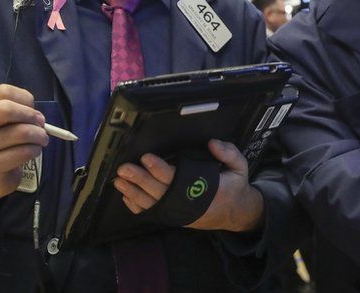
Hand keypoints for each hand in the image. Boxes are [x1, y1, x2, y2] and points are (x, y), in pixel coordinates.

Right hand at [0, 84, 47, 207]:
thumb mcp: (3, 121)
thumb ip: (17, 109)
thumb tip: (37, 115)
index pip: (2, 91)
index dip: (25, 100)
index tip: (33, 110)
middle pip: (6, 109)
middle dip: (30, 116)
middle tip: (41, 124)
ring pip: (18, 132)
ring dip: (38, 135)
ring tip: (41, 140)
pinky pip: (20, 152)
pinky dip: (34, 150)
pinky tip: (33, 151)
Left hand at [114, 139, 264, 232]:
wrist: (234, 214)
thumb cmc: (234, 187)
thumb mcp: (240, 168)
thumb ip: (229, 153)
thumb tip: (212, 143)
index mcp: (204, 190)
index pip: (177, 178)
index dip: (159, 168)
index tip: (147, 157)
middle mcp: (188, 204)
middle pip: (159, 191)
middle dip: (139, 179)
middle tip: (125, 168)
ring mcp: (179, 213)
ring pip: (152, 203)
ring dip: (133, 192)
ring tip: (119, 181)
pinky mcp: (174, 217)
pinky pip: (153, 213)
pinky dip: (138, 206)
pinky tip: (126, 196)